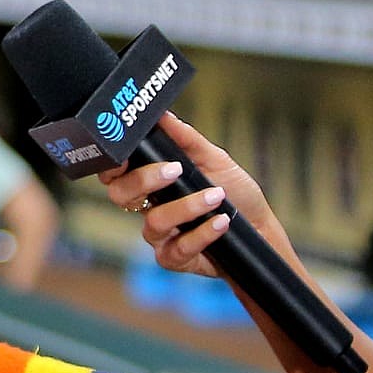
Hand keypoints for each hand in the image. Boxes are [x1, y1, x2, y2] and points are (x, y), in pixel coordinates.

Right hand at [99, 114, 274, 279]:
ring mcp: (159, 235)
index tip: (127, 153)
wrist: (260, 228)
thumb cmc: (235, 192)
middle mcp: (149, 207)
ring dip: (187, 207)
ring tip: (216, 196)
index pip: (117, 172)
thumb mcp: (215, 158)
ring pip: (154, 222)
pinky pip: (178, 248)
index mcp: (152, 181)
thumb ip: (186, 138)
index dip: (112, 165)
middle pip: (120, 195)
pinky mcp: (174, 258)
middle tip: (174, 170)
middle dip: (144, 180)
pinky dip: (202, 233)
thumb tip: (163, 114)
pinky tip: (221, 221)